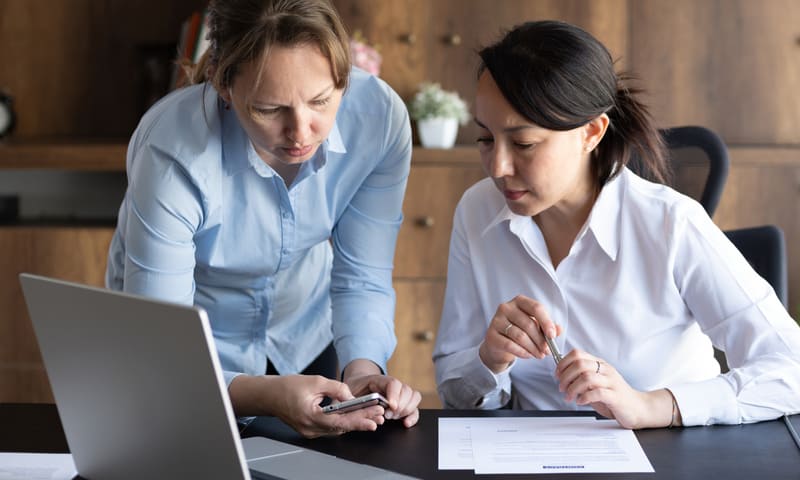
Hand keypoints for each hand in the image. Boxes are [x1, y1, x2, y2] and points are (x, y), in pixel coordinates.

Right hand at [228, 374, 384, 437]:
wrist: (269, 395)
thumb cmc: (288, 387)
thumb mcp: (316, 381)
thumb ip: (336, 388)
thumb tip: (351, 395)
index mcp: (311, 416)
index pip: (339, 422)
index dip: (358, 421)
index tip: (373, 420)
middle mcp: (311, 428)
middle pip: (341, 427)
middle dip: (361, 420)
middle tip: (379, 415)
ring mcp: (310, 431)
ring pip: (337, 428)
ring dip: (354, 421)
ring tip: (372, 415)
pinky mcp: (310, 429)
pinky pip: (330, 427)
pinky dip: (343, 421)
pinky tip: (356, 415)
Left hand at [342, 359, 420, 427]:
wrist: (358, 385)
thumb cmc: (352, 389)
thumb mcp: (345, 391)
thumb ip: (345, 396)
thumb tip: (346, 404)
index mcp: (378, 379)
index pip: (392, 383)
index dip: (394, 395)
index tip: (391, 406)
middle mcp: (392, 385)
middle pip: (406, 390)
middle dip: (399, 406)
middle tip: (388, 415)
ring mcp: (400, 393)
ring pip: (414, 396)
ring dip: (406, 409)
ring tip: (393, 417)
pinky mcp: (403, 403)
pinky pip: (415, 407)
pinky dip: (413, 416)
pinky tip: (405, 422)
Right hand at [478, 295, 562, 372]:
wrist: (498, 345)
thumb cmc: (519, 332)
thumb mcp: (535, 327)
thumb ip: (547, 327)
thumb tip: (559, 330)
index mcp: (519, 301)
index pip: (536, 308)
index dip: (546, 322)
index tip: (552, 336)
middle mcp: (506, 308)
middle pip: (529, 324)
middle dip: (541, 340)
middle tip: (547, 351)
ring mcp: (496, 321)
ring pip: (520, 336)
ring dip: (533, 348)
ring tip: (540, 355)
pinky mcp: (491, 335)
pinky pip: (510, 345)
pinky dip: (522, 352)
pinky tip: (528, 355)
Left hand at [554, 350, 674, 428]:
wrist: (638, 408)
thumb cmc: (614, 396)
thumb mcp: (595, 384)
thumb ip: (581, 378)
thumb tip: (562, 374)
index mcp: (600, 364)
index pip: (578, 354)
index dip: (563, 363)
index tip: (557, 374)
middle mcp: (606, 370)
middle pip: (580, 364)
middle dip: (565, 376)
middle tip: (561, 388)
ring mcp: (612, 382)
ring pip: (586, 377)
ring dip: (572, 388)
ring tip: (569, 397)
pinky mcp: (616, 396)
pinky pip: (597, 393)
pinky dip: (584, 397)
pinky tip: (581, 401)